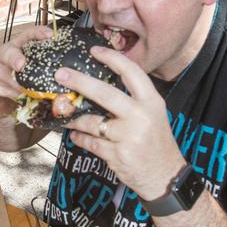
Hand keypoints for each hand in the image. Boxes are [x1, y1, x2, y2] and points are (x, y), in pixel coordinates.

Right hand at [0, 25, 52, 117]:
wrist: (5, 103)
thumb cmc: (23, 83)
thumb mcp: (33, 72)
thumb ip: (44, 67)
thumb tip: (68, 70)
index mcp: (16, 46)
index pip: (26, 35)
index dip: (37, 33)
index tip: (49, 35)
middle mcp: (2, 54)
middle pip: (7, 53)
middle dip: (15, 58)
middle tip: (21, 65)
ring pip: (7, 76)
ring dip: (21, 86)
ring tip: (34, 93)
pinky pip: (3, 91)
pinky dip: (15, 97)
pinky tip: (23, 100)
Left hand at [57, 45, 184, 199]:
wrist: (165, 176)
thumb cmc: (156, 143)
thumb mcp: (153, 115)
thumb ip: (132, 101)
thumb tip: (99, 86)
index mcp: (151, 102)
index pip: (131, 72)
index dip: (112, 58)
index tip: (94, 50)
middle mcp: (141, 116)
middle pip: (105, 93)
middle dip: (79, 81)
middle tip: (60, 74)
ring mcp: (128, 136)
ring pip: (91, 121)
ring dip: (75, 118)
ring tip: (65, 114)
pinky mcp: (117, 155)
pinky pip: (90, 142)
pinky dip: (80, 138)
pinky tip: (76, 135)